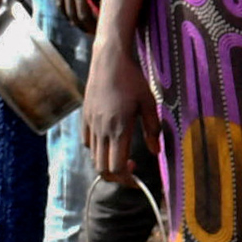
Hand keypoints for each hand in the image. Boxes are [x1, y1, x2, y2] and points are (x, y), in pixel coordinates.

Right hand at [52, 0, 95, 30]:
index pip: (87, 12)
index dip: (95, 23)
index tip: (104, 29)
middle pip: (78, 16)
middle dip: (87, 27)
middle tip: (97, 34)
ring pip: (68, 12)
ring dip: (77, 24)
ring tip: (87, 30)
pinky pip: (60, 4)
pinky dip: (67, 14)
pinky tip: (73, 20)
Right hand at [84, 43, 158, 183]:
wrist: (109, 62)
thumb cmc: (133, 80)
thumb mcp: (149, 103)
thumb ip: (153, 130)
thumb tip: (156, 152)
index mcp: (119, 129)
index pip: (116, 166)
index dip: (126, 179)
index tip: (137, 178)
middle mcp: (101, 130)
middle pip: (101, 167)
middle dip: (116, 176)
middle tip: (131, 171)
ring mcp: (90, 125)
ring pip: (93, 157)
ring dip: (107, 163)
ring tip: (123, 156)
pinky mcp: (84, 118)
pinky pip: (87, 143)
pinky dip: (97, 150)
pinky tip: (110, 142)